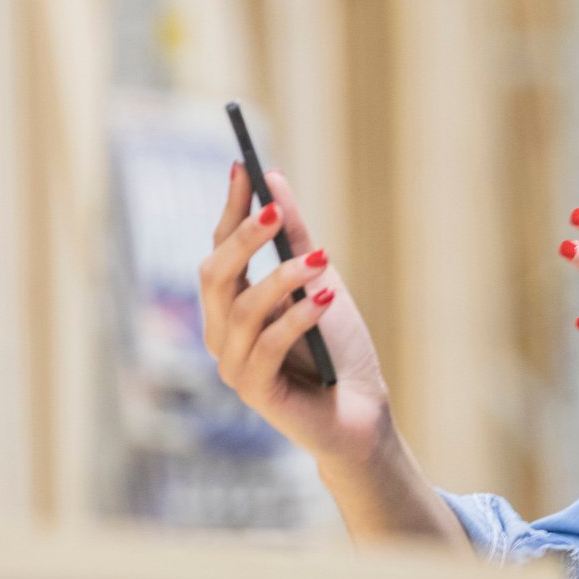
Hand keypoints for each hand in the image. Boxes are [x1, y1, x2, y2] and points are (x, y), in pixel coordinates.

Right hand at [198, 163, 393, 466]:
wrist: (363, 411)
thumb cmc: (338, 349)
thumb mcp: (321, 282)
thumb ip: (297, 238)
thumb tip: (273, 179)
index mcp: (232, 305)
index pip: (220, 248)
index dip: (230, 209)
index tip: (243, 166)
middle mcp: (222, 333)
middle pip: (215, 275)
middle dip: (244, 238)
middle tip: (275, 209)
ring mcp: (233, 365)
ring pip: (242, 309)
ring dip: (283, 278)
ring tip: (322, 259)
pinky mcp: (254, 392)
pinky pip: (266, 347)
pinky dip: (296, 319)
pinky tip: (325, 300)